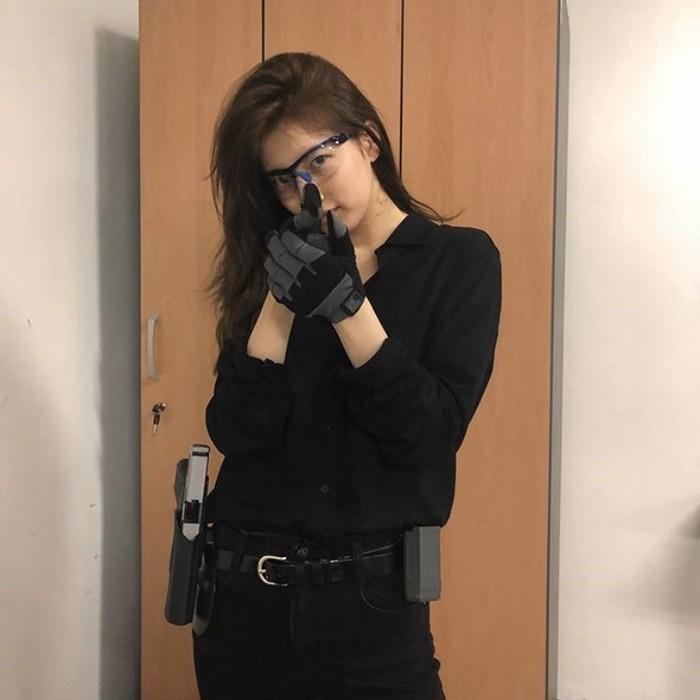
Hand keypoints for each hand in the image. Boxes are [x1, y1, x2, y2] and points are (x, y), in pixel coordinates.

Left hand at [264, 209, 365, 323]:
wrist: (345, 308)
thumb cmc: (347, 280)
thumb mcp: (347, 256)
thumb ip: (338, 235)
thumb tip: (330, 216)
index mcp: (319, 262)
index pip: (294, 245)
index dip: (286, 236)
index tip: (285, 233)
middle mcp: (305, 276)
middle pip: (281, 255)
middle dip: (275, 244)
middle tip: (272, 237)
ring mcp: (297, 290)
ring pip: (275, 270)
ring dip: (272, 259)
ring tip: (273, 253)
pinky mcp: (292, 302)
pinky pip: (276, 287)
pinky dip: (273, 277)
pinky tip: (275, 271)